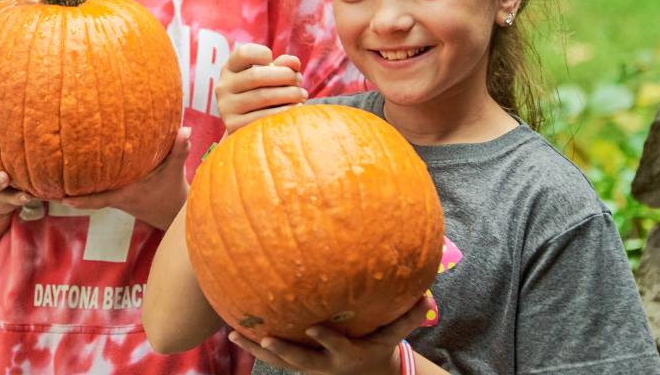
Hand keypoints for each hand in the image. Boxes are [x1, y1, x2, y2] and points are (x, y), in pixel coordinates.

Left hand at [62, 126, 192, 228]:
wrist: (173, 211)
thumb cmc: (171, 190)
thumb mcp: (176, 169)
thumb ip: (179, 150)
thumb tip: (185, 129)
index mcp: (127, 192)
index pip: (101, 199)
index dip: (82, 199)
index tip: (63, 199)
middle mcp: (117, 197)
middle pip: (87, 196)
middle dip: (67, 191)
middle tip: (44, 182)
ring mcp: (114, 197)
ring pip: (90, 193)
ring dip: (72, 187)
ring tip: (49, 176)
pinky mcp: (115, 195)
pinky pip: (96, 191)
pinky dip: (83, 185)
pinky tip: (69, 173)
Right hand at [216, 44, 307, 134]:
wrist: (250, 127)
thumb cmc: (264, 94)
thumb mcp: (270, 76)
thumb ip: (283, 66)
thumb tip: (294, 62)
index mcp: (230, 69)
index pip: (243, 53)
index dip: (263, 53)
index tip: (275, 62)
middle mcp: (223, 86)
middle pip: (256, 75)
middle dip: (285, 76)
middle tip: (299, 81)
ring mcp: (226, 106)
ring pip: (262, 96)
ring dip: (289, 94)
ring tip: (302, 96)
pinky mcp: (233, 125)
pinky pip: (263, 117)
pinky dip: (284, 112)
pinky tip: (296, 109)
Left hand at [226, 295, 432, 374]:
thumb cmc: (378, 345)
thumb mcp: (393, 334)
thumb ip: (409, 316)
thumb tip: (429, 294)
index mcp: (347, 354)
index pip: (336, 346)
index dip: (324, 339)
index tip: (313, 327)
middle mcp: (324, 362)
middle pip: (300, 360)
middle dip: (282, 350)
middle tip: (263, 338)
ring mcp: (307, 365)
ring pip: (278, 360)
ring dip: (256, 349)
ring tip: (233, 333)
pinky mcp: (295, 362)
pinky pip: (270, 356)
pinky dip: (251, 345)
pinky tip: (230, 329)